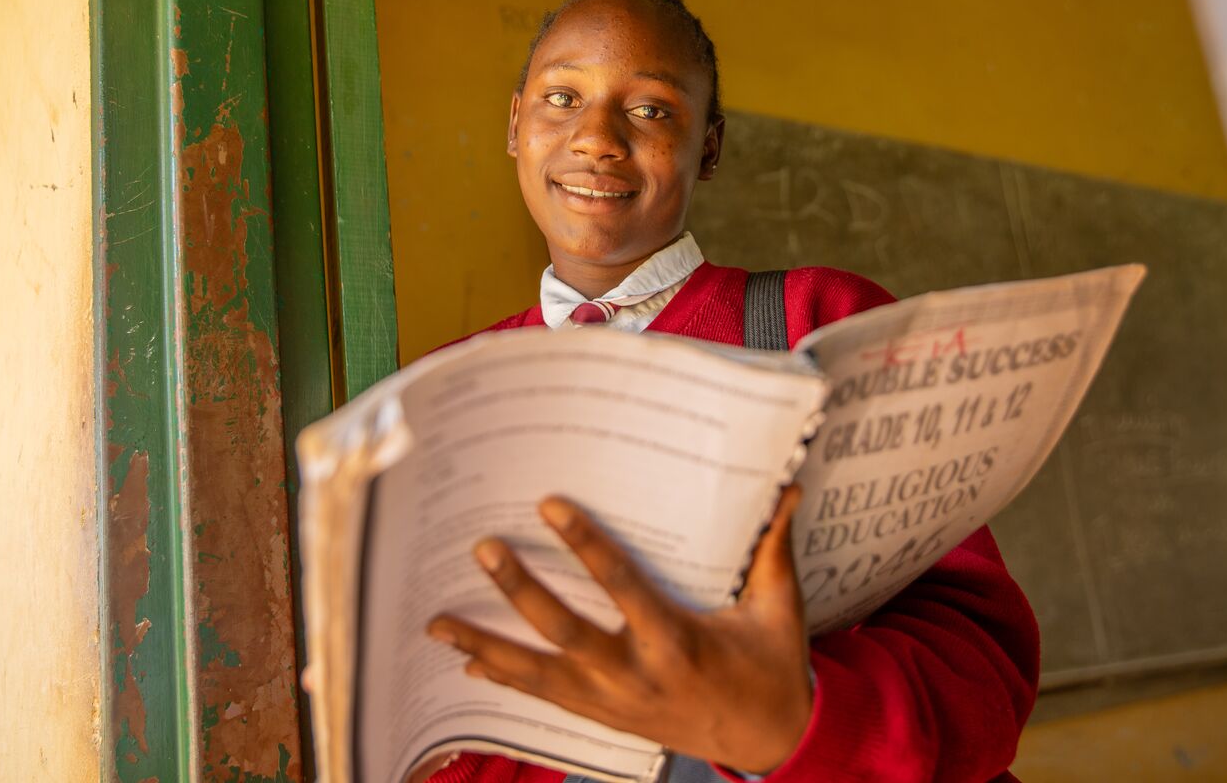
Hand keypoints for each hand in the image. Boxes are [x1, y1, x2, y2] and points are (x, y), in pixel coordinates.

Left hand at [427, 485, 813, 775]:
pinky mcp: (604, 717)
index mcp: (678, 644)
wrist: (768, 740)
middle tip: (483, 548)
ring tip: (437, 621)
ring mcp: (614, 703)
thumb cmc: (771, 668)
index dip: (586, 547)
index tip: (549, 506)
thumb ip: (775, 547)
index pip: (623, 588)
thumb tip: (789, 487)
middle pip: (565, 633)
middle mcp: (637, 678)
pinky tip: (468, 659)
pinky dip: (504, 678)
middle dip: (519, 592)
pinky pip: (544, 698)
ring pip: (538, 674)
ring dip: (486, 645)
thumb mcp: (779, 608)